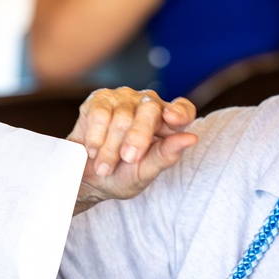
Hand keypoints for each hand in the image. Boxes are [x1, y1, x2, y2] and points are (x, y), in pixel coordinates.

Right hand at [69, 87, 198, 203]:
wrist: (87, 180)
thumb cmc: (122, 175)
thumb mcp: (145, 172)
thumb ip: (166, 155)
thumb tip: (191, 139)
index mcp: (168, 122)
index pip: (183, 110)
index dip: (179, 112)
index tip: (171, 118)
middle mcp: (149, 105)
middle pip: (150, 110)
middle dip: (137, 137)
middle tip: (128, 159)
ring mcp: (124, 98)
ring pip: (122, 116)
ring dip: (111, 147)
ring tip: (105, 166)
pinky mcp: (100, 99)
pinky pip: (100, 113)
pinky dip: (96, 136)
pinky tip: (93, 150)